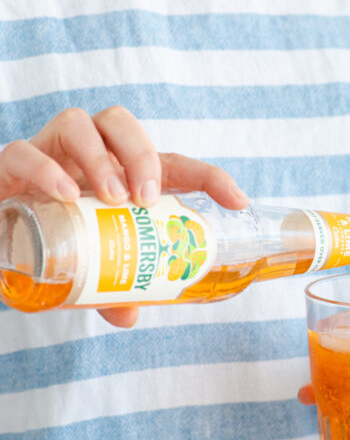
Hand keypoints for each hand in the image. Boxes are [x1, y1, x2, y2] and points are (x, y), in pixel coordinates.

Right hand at [0, 106, 248, 326]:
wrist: (1, 241)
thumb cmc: (56, 244)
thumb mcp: (92, 269)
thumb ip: (111, 288)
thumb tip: (129, 316)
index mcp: (117, 175)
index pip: (169, 163)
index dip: (208, 176)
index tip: (237, 201)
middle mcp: (85, 157)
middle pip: (120, 123)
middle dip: (142, 154)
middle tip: (148, 197)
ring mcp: (48, 155)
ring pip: (78, 124)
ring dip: (100, 158)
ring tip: (113, 199)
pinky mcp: (11, 168)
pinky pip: (23, 152)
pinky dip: (45, 169)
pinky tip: (64, 194)